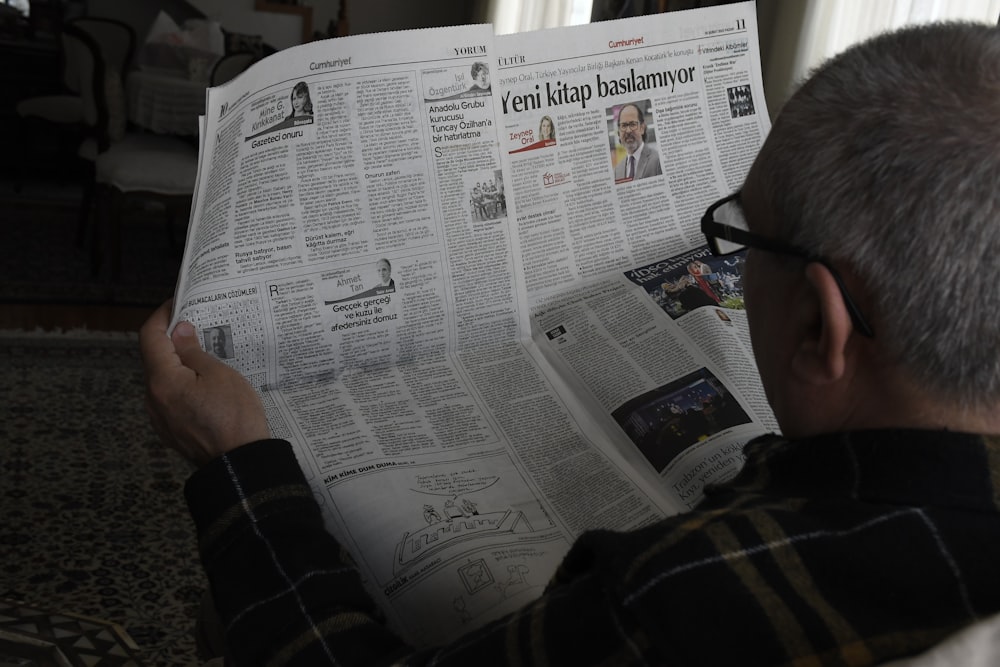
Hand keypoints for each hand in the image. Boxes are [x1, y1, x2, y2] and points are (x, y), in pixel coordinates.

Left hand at [139, 300, 269, 465]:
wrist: (239, 465)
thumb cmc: (234, 416)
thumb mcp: (219, 374)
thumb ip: (194, 351)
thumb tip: (179, 332)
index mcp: (162, 380)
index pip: (150, 337)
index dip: (161, 317)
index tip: (176, 304)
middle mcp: (153, 399)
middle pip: (155, 360)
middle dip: (173, 342)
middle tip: (199, 328)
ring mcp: (161, 418)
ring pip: (164, 381)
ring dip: (180, 366)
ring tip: (208, 358)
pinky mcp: (172, 432)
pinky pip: (172, 400)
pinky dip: (184, 387)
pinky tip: (207, 388)